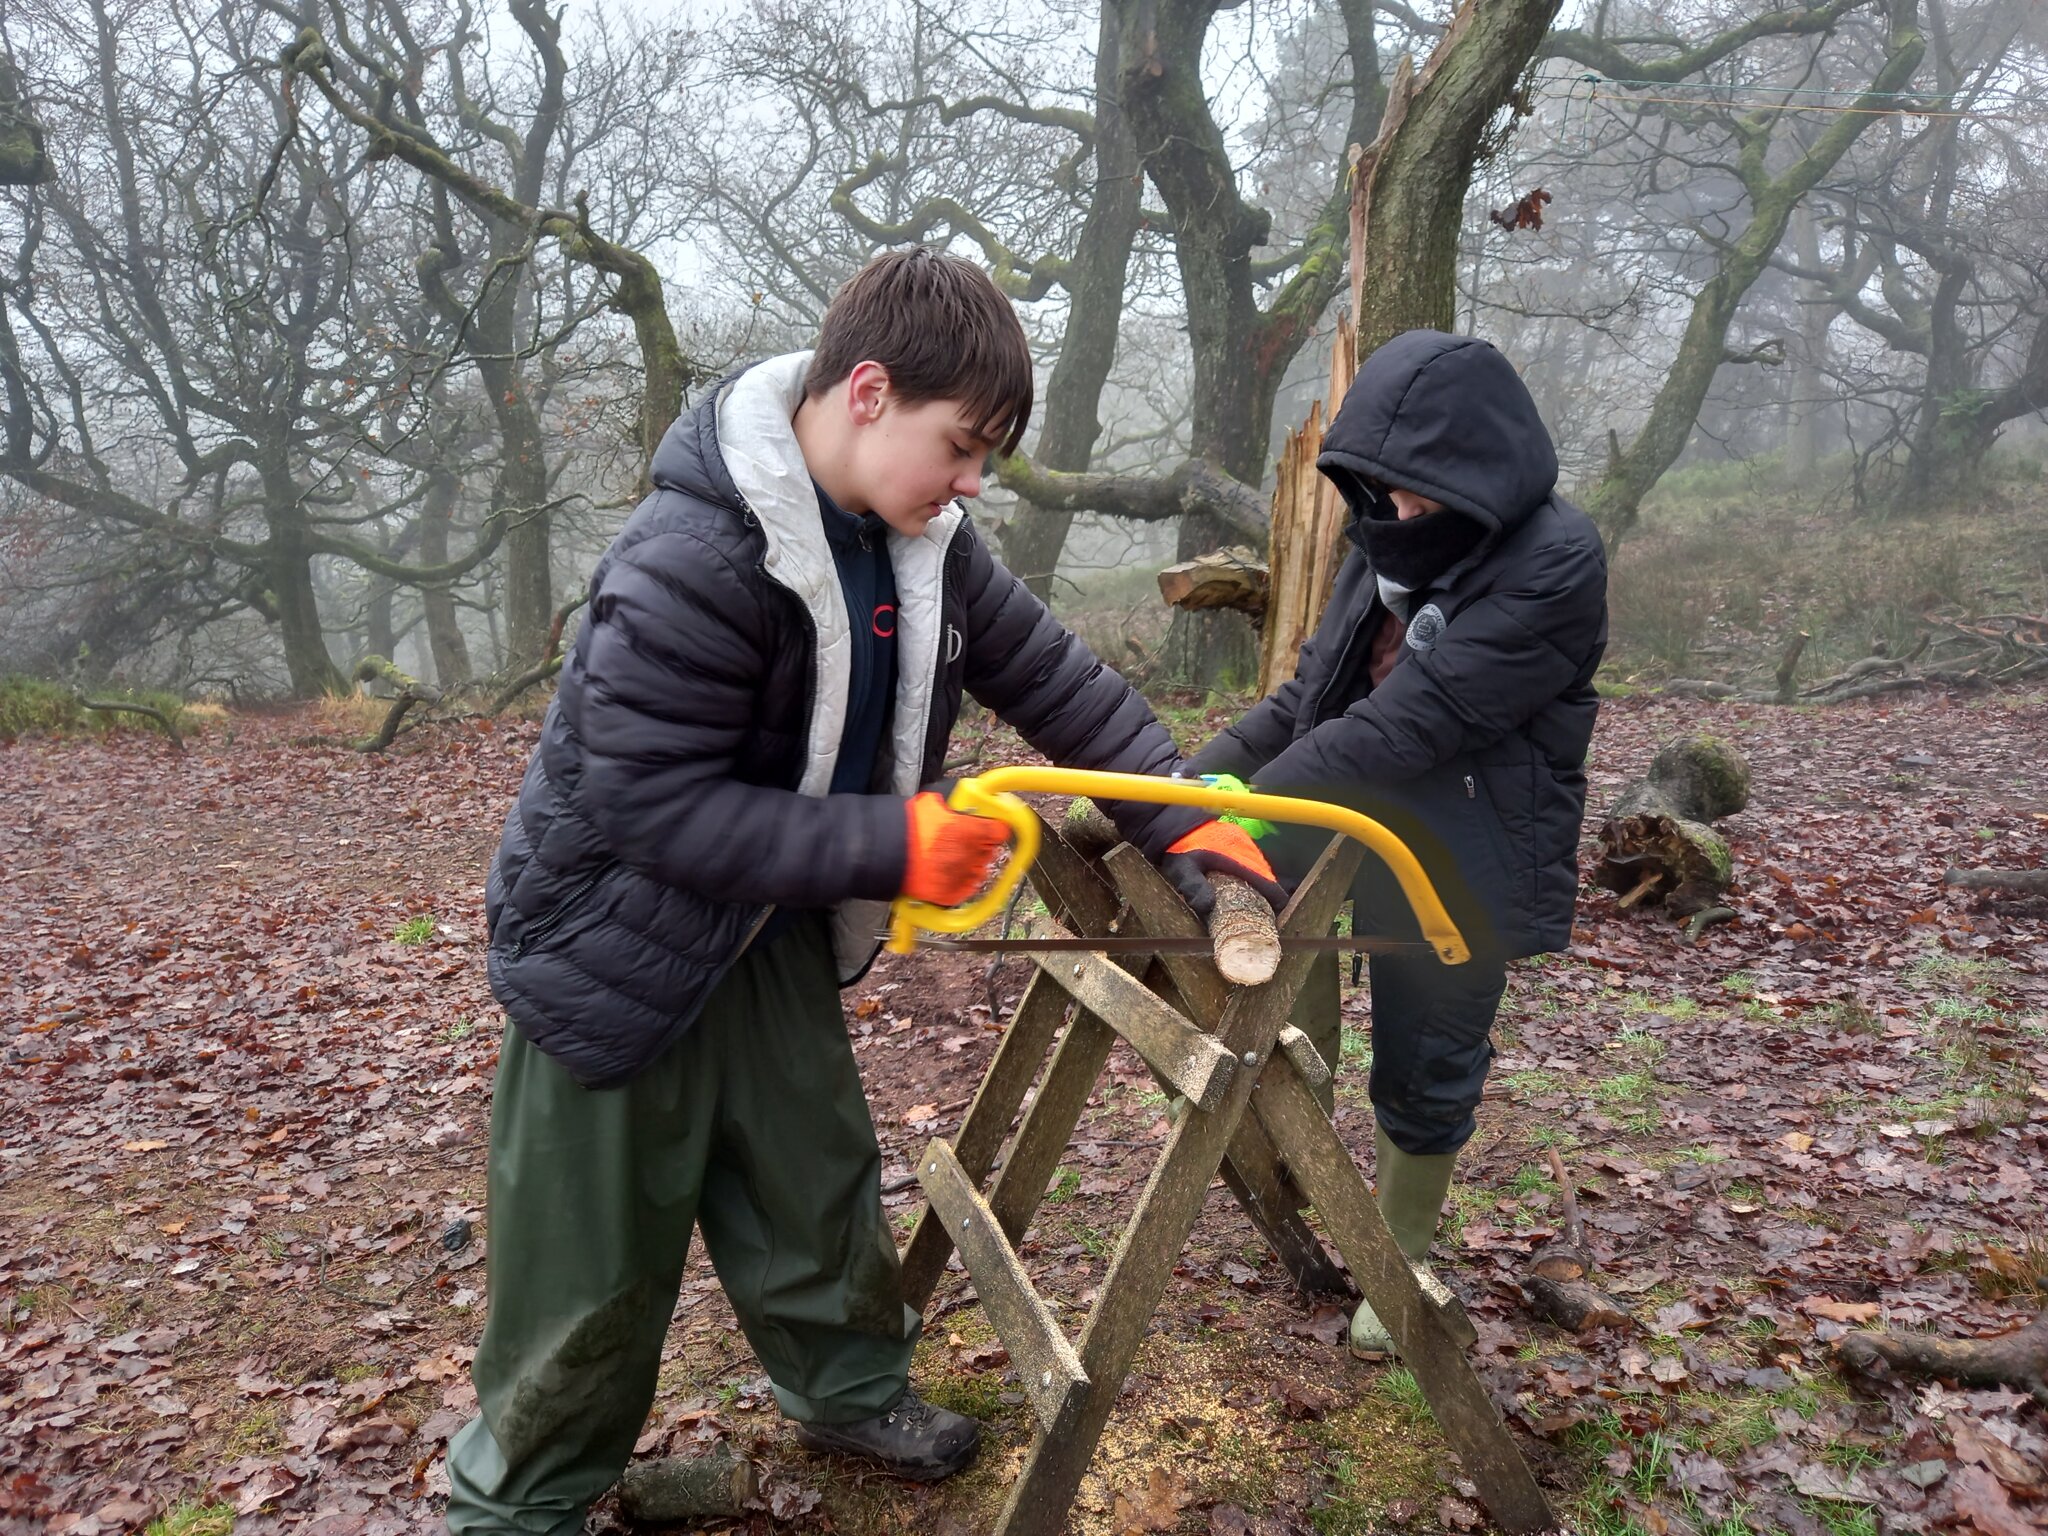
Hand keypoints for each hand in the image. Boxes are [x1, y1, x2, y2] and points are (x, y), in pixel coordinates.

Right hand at [902, 790, 1010, 905]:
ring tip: (952, 856)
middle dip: (980, 844)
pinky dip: (961, 881)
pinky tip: (947, 870)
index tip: (991, 827)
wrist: (882, 854)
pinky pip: (966, 888)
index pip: (1000, 831)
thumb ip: (957, 803)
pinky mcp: (949, 894)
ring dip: (971, 863)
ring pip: (979, 870)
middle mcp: (968, 856)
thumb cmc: (906, 827)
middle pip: (990, 851)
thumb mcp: (933, 801)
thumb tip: (968, 799)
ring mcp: (959, 877)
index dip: (995, 827)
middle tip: (965, 839)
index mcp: (968, 831)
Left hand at [1160, 819, 1289, 917]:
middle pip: (1268, 876)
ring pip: (1262, 867)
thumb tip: (1208, 906)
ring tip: (1258, 903)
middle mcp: (1246, 848)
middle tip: (1266, 915)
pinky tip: (1246, 885)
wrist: (1176, 822)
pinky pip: (1254, 860)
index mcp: (1237, 857)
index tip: (1275, 914)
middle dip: (1270, 895)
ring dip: (1262, 884)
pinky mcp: (1240, 840)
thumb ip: (1194, 886)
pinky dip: (1255, 873)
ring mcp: (1244, 842)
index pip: (1266, 880)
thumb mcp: (1182, 869)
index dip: (1274, 899)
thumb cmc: (1179, 848)